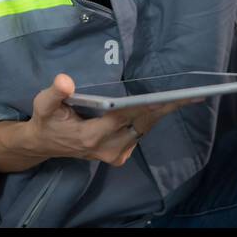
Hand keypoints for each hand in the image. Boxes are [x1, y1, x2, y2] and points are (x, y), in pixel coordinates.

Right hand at [23, 74, 200, 165]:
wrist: (45, 144)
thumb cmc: (47, 119)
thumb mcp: (44, 104)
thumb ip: (56, 92)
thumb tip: (66, 81)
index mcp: (91, 135)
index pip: (126, 117)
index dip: (148, 106)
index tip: (168, 98)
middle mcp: (107, 148)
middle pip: (143, 124)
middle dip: (166, 108)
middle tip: (192, 95)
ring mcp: (114, 154)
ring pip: (144, 130)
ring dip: (161, 114)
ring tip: (185, 97)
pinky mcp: (118, 155)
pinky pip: (139, 134)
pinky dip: (150, 120)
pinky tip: (162, 105)